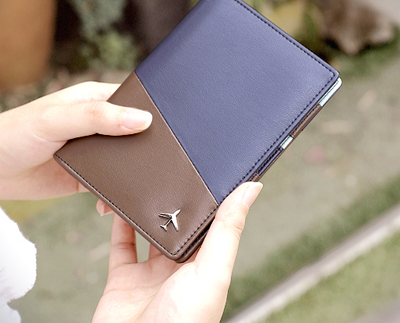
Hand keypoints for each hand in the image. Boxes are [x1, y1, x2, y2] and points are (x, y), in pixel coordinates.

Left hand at [0, 82, 151, 199]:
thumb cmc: (15, 133)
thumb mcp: (57, 119)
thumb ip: (99, 118)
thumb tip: (142, 120)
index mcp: (95, 101)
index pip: (133, 103)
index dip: (151, 114)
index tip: (169, 131)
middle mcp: (99, 125)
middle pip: (134, 134)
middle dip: (146, 149)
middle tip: (160, 165)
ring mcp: (95, 151)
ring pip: (125, 161)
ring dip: (132, 174)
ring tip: (142, 187)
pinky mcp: (87, 176)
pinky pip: (110, 184)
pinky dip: (114, 194)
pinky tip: (110, 204)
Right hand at [92, 181, 262, 322]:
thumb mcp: (213, 270)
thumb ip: (228, 229)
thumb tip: (251, 189)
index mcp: (206, 265)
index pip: (211, 223)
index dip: (211, 198)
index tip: (209, 170)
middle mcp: (180, 268)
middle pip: (177, 225)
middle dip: (175, 201)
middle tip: (171, 170)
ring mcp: (151, 274)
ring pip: (149, 231)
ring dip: (146, 209)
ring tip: (146, 183)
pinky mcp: (123, 279)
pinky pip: (121, 245)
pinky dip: (119, 225)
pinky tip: (121, 206)